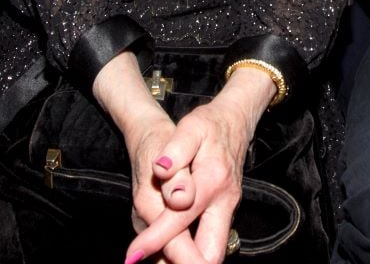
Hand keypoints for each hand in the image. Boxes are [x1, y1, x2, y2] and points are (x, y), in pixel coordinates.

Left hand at [124, 68, 273, 263]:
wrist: (235, 121)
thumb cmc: (209, 124)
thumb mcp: (191, 128)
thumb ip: (176, 151)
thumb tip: (162, 170)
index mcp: (213, 182)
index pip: (180, 220)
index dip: (155, 240)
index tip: (133, 255)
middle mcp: (225, 202)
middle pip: (210, 253)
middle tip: (151, 263)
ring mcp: (228, 210)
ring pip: (212, 252)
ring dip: (186, 261)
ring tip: (154, 260)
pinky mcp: (224, 212)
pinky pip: (210, 243)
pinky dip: (190, 252)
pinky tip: (165, 251)